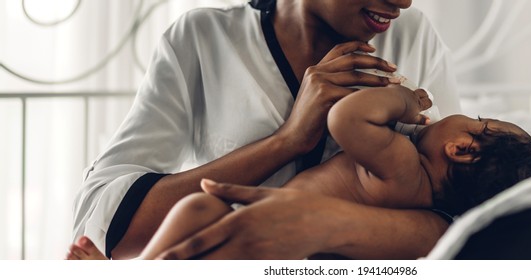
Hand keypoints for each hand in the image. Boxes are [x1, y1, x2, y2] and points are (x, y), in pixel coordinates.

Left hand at [154, 182, 349, 259]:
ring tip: (186, 276)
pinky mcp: (269, 266)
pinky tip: (220, 275)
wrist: (326, 222)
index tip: (160, 259)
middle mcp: (245, 241)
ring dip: (205, 273)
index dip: (178, 252)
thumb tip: (203, 185)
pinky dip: (231, 276)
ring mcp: (257, 257)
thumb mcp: (261, 193)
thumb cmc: (293, 204)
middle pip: (207, 261)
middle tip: (164, 271)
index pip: (201, 241)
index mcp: (239, 220)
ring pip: (223, 271)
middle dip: (185, 268)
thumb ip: (229, 191)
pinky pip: (244, 274)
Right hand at [276, 41, 399, 153]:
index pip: (339, 49)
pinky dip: (367, 97)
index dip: (358, 45)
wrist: (293, 137)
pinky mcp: (323, 95)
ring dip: (378, 79)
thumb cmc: (311, 121)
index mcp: (315, 69)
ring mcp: (319, 82)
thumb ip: (332, 84)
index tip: (374, 50)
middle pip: (352, 59)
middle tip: (393, 68)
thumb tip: (358, 79)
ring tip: (393, 84)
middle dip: (376, 62)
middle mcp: (316, 72)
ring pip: (356, 76)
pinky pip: (352, 93)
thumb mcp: (318, 96)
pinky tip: (378, 100)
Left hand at [398, 87, 432, 124]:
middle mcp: (413, 95)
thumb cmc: (401, 111)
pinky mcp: (396, 87)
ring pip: (411, 90)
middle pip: (422, 93)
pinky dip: (400, 89)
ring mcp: (405, 90)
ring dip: (412, 92)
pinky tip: (397, 91)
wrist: (390, 102)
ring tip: (410, 95)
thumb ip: (421, 120)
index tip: (429, 104)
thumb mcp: (413, 119)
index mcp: (418, 104)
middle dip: (424, 94)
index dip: (429, 103)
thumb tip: (428, 121)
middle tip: (424, 96)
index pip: (427, 102)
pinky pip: (400, 86)